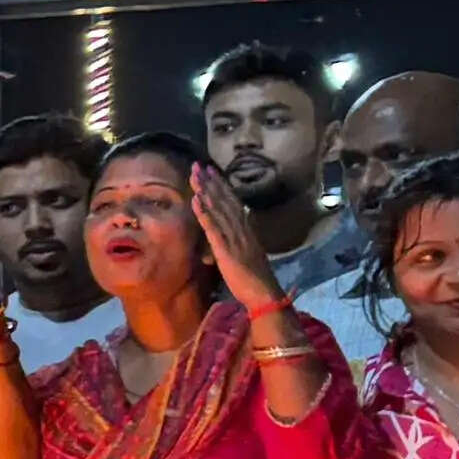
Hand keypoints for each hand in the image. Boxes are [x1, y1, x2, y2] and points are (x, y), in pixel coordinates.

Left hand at [190, 167, 288, 318]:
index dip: (221, 185)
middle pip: (224, 200)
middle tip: (198, 164)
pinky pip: (213, 228)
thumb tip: (236, 225)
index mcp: (246, 229)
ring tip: (194, 175)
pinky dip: (205, 213)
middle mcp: (241, 228)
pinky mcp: (226, 249)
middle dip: (211, 182)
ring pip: (218, 209)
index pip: (232, 202)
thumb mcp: (247, 251)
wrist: (263, 293)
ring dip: (206, 191)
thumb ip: (240, 237)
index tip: (211, 170)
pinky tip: (196, 200)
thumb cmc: (253, 277)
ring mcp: (234, 238)